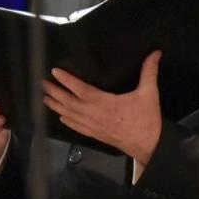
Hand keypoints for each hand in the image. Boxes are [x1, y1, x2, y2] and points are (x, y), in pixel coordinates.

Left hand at [41, 51, 162, 164]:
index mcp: (107, 104)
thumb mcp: (149, 93)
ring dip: (56, 106)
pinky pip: (77, 127)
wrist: (149, 145)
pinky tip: (60, 116)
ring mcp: (94, 126)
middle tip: (43, 84)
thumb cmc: (147, 119)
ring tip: (45, 97)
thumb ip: (149, 72)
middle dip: (55, 93)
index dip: (68, 81)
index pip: (82, 90)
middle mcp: (96, 115)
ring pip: (71, 115)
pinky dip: (67, 121)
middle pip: (70, 103)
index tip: (56, 73)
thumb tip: (155, 54)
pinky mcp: (96, 134)